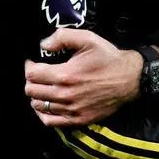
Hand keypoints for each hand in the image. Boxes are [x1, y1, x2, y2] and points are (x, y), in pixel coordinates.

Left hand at [25, 29, 141, 127]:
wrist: (129, 79)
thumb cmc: (108, 58)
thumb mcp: (88, 39)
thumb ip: (62, 37)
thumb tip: (43, 45)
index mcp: (65, 74)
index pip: (32, 74)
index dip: (29, 66)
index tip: (33, 61)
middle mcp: (65, 95)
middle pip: (31, 91)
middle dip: (31, 80)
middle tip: (38, 73)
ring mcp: (71, 110)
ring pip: (38, 106)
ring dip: (36, 95)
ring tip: (43, 87)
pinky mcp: (77, 120)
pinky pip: (50, 121)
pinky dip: (43, 113)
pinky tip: (46, 105)